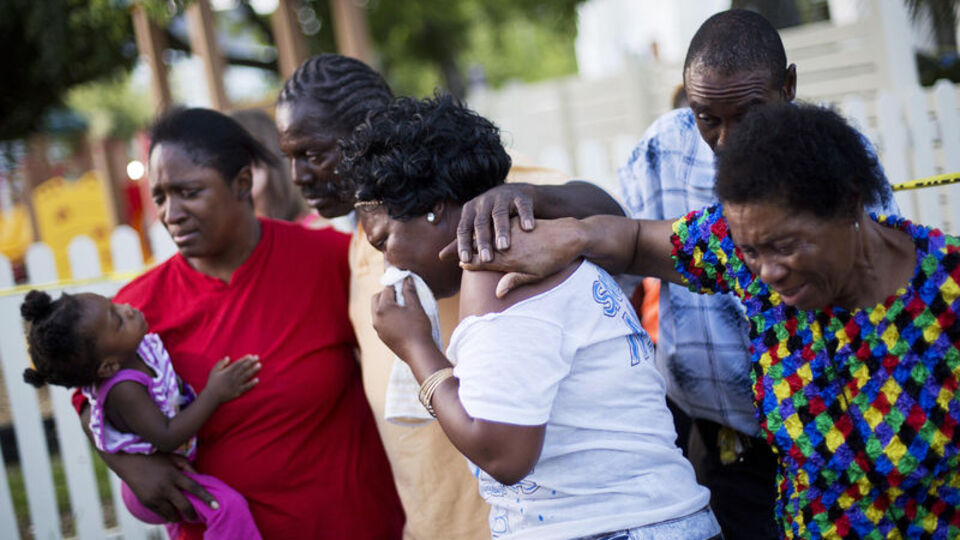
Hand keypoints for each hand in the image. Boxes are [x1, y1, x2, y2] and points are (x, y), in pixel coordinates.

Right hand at [110, 452, 215, 521]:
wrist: (128, 460)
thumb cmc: (154, 456)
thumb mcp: (173, 456)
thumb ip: (188, 466)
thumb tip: (200, 478)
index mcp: (173, 474)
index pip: (195, 488)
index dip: (207, 498)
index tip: (217, 506)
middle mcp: (165, 487)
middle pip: (184, 505)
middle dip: (192, 514)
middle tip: (197, 517)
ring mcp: (155, 496)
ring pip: (172, 513)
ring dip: (180, 517)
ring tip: (185, 517)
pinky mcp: (146, 502)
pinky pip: (161, 513)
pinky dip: (168, 516)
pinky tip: (173, 516)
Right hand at [204, 355, 260, 402]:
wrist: (212, 397)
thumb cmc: (213, 383)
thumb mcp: (213, 371)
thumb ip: (220, 364)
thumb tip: (228, 357)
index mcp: (227, 372)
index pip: (238, 364)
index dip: (245, 359)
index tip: (251, 355)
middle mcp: (233, 377)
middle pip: (244, 368)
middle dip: (251, 362)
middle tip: (258, 357)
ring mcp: (236, 385)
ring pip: (246, 376)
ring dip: (253, 370)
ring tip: (260, 365)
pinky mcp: (238, 392)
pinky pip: (246, 387)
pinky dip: (252, 384)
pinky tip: (257, 380)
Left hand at [371, 277, 435, 360]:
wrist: (418, 352)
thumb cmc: (418, 328)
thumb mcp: (416, 307)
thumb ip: (410, 291)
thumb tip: (407, 278)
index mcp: (383, 308)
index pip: (387, 289)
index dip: (396, 285)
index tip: (404, 284)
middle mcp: (376, 318)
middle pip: (376, 298)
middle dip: (386, 294)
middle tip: (400, 295)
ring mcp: (377, 328)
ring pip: (376, 310)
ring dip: (385, 305)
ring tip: (400, 307)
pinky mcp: (381, 336)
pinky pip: (379, 321)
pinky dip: (386, 316)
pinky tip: (399, 319)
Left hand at [447, 183, 535, 263]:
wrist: (515, 195)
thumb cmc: (491, 217)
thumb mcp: (476, 226)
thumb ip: (462, 242)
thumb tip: (441, 257)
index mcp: (470, 210)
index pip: (464, 228)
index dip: (463, 244)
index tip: (465, 260)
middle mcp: (484, 202)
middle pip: (481, 222)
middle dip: (483, 240)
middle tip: (486, 259)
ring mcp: (502, 198)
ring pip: (500, 214)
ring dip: (501, 230)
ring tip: (504, 247)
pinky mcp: (520, 197)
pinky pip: (522, 206)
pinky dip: (525, 216)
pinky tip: (528, 229)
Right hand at [458, 217, 585, 297]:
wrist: (570, 236)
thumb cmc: (555, 260)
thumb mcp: (536, 275)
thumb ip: (514, 281)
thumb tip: (498, 293)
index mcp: (510, 260)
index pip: (483, 261)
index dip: (471, 263)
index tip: (462, 263)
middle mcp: (507, 245)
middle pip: (482, 247)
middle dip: (469, 249)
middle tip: (459, 252)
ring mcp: (511, 231)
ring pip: (488, 234)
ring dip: (477, 238)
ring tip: (468, 241)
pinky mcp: (517, 222)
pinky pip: (497, 225)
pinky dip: (489, 228)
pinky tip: (486, 229)